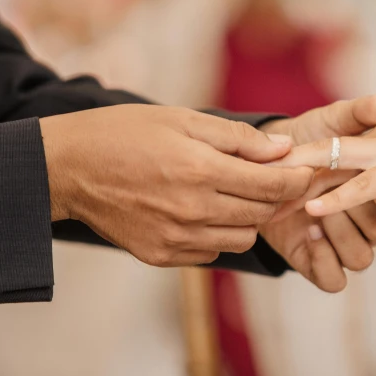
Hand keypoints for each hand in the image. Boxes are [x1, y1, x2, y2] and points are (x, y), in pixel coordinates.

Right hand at [40, 104, 312, 266]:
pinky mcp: (160, 255)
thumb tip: (284, 148)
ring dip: (250, 218)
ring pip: (241, 238)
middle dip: (279, 197)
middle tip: (278, 180)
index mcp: (202, 172)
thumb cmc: (125, 133)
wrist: (68, 167)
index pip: (272, 186)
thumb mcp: (183, 120)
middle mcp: (193, 211)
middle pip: (262, 215)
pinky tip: (207, 211)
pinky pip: (211, 252)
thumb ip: (239, 138)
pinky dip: (219, 234)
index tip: (308, 171)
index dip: (298, 180)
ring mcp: (176, 238)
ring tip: (237, 194)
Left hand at [260, 94, 375, 291]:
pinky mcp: (317, 261)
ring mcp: (341, 239)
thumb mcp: (334, 119)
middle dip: (359, 216)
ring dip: (339, 235)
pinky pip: (334, 279)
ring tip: (313, 213)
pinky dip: (323, 259)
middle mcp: (364, 217)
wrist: (260, 156)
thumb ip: (360, 112)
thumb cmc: (307, 133)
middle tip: (331, 196)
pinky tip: (308, 233)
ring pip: (362, 258)